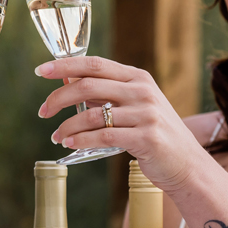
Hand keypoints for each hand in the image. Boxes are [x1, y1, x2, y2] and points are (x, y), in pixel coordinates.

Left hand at [36, 57, 210, 191]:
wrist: (186, 163)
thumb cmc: (153, 133)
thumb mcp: (134, 105)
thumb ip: (106, 93)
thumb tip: (66, 80)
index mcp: (137, 78)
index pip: (94, 64)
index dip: (65, 65)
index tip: (41, 71)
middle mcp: (142, 91)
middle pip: (88, 86)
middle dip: (58, 98)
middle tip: (43, 112)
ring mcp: (146, 114)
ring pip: (92, 115)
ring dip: (67, 126)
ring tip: (57, 136)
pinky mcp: (146, 138)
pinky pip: (104, 137)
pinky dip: (81, 140)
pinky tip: (70, 144)